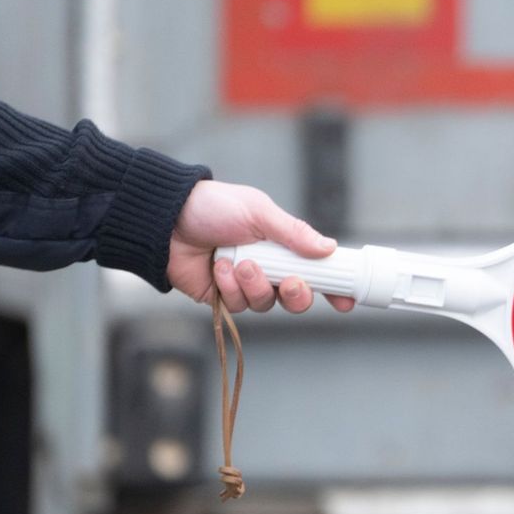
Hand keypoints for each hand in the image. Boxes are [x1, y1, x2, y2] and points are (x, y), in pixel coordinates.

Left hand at [167, 180, 354, 313]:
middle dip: (297, 294)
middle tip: (291, 283)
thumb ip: (294, 232)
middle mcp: (268, 268)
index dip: (333, 286)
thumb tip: (328, 248)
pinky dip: (231, 288)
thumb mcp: (259, 212)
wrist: (167, 220)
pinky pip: (238, 306)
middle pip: (296, 297)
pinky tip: (220, 268)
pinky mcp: (222, 297)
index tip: (346, 300)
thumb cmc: (214, 207)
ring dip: (256, 285)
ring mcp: (245, 284)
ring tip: (240, 263)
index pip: (315, 270)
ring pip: (267, 304)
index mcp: (282, 245)